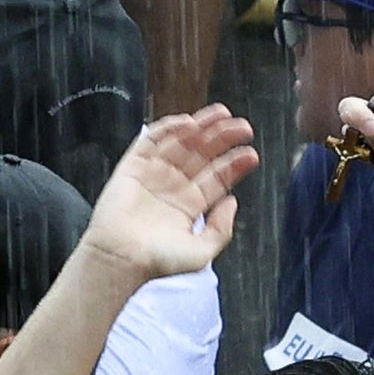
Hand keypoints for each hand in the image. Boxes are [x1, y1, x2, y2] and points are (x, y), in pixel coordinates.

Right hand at [80, 109, 256, 279]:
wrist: (122, 258)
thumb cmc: (157, 260)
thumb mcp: (203, 251)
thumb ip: (222, 228)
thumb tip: (233, 201)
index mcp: (189, 205)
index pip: (217, 177)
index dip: (235, 164)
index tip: (251, 153)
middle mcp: (172, 187)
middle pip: (202, 155)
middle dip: (223, 139)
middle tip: (243, 127)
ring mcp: (152, 174)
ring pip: (181, 143)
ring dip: (201, 127)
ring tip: (222, 114)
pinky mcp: (132, 167)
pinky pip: (151, 141)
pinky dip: (168, 129)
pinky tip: (188, 123)